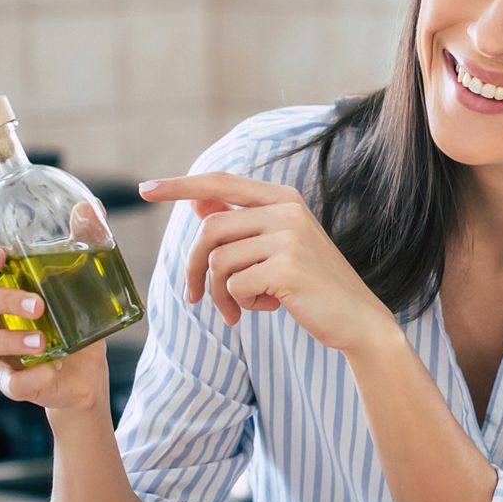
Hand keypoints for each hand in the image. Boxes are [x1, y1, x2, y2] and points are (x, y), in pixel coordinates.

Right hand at [0, 244, 106, 410]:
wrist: (84, 376)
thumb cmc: (73, 322)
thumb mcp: (83, 283)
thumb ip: (84, 244)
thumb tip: (92, 207)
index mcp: (0, 291)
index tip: (0, 255)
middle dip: (0, 299)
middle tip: (36, 303)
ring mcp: (0, 354)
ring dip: (8, 340)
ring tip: (41, 339)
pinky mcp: (16, 383)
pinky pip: (12, 383)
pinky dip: (30, 377)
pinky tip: (51, 368)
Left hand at [139, 172, 398, 355]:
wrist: (357, 319)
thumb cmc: (313, 285)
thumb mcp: (278, 246)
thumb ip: (241, 222)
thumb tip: (197, 203)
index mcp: (283, 198)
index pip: (220, 182)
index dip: (180, 185)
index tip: (145, 189)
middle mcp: (286, 210)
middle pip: (210, 228)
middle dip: (194, 267)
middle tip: (195, 297)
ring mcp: (288, 236)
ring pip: (218, 260)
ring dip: (219, 293)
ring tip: (237, 309)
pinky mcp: (286, 267)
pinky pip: (234, 284)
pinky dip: (239, 304)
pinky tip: (264, 309)